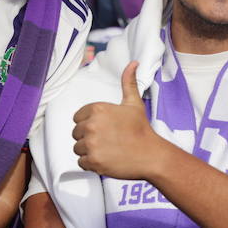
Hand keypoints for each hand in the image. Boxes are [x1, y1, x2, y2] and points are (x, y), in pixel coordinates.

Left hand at [72, 61, 169, 179]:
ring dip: (89, 152)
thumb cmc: (141, 129)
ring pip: (78, 148)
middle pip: (76, 133)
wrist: (150, 155)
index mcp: (97, 109)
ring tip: (108, 150)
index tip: (105, 129)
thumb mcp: (134, 103)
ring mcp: (91, 144)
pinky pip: (81, 163)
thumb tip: (133, 63)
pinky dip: (91, 164)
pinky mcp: (93, 161)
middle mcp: (91, 125)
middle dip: (89, 138)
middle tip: (108, 141)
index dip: (90, 124)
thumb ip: (128, 82)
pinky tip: (106, 159)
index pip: (77, 118)